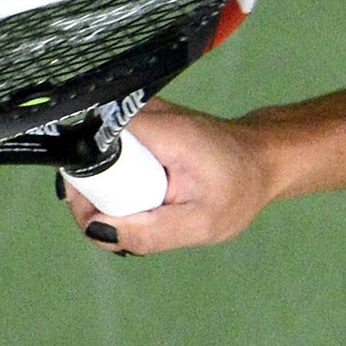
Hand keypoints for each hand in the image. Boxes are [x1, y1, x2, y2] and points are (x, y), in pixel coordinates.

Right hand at [63, 98, 276, 253]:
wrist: (262, 158)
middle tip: (123, 226)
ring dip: (106, 192)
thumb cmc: (239, 188)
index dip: (84, 192)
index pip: (87, 153)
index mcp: (154, 129)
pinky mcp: (136, 124)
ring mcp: (135, 115)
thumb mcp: (203, 222)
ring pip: (93, 158)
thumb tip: (98, 232)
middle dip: (93, 198)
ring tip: (140, 211)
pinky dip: (119, 182)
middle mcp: (138, 113)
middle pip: (84, 157)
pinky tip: (143, 197)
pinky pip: (108, 156)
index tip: (100, 221)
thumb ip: (152, 232)